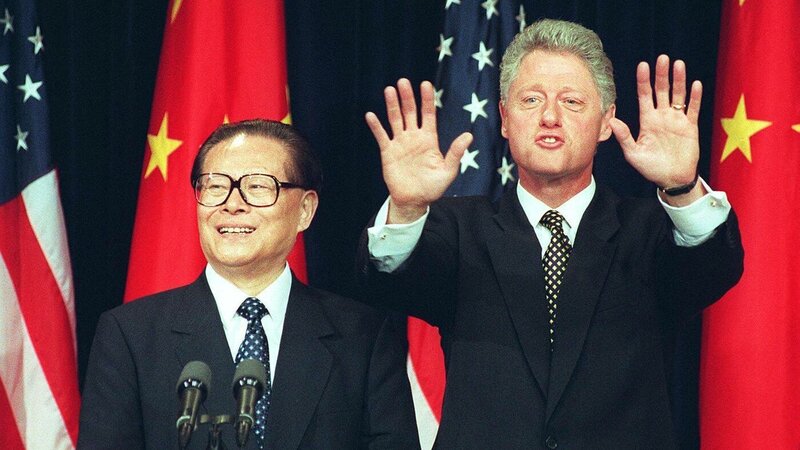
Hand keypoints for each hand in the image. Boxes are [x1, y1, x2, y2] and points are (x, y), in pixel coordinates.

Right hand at [365, 78, 472, 222]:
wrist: (414, 201)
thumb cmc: (433, 188)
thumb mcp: (448, 171)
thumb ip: (456, 153)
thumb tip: (469, 135)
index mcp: (429, 139)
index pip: (428, 114)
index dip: (427, 100)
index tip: (426, 84)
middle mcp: (414, 137)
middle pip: (410, 112)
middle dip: (407, 97)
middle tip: (403, 82)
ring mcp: (400, 143)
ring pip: (395, 120)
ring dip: (392, 105)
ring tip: (389, 90)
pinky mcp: (388, 152)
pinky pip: (381, 136)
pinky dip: (376, 126)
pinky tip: (371, 115)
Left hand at [610, 55, 703, 202]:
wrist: (671, 179)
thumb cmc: (651, 168)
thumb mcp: (633, 153)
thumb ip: (624, 136)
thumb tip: (611, 120)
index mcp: (647, 120)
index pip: (645, 96)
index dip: (643, 81)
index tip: (642, 65)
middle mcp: (662, 116)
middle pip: (662, 91)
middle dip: (661, 74)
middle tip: (662, 58)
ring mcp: (677, 120)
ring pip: (678, 95)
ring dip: (678, 80)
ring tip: (678, 64)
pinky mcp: (690, 127)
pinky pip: (693, 109)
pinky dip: (694, 97)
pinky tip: (695, 84)